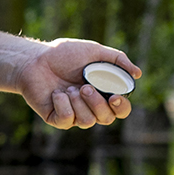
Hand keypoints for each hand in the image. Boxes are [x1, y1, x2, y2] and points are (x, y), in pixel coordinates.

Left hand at [17, 38, 141, 129]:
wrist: (36, 60)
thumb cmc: (64, 55)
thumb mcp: (94, 52)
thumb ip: (117, 61)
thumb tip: (137, 74)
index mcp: (103, 93)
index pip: (120, 110)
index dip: (121, 108)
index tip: (115, 96)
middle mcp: (90, 107)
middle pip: (106, 119)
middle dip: (97, 104)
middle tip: (84, 87)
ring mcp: (73, 114)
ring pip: (88, 122)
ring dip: (79, 103)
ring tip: (68, 88)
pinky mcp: (57, 119)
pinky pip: (67, 120)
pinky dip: (63, 105)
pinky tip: (56, 94)